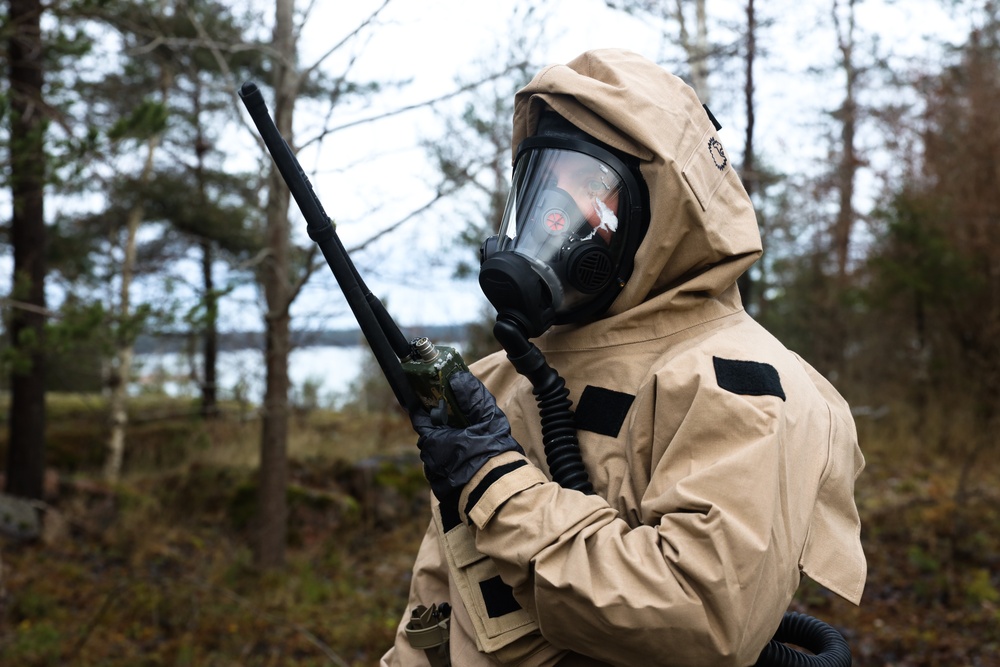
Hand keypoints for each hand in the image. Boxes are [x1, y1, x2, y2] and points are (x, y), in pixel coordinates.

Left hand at [411, 371, 523, 499]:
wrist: (499, 490)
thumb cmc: (492, 453)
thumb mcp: (486, 418)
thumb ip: (472, 396)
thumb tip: (458, 378)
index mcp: (434, 439)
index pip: (420, 419)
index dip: (426, 409)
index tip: (434, 403)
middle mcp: (430, 458)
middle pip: (429, 437)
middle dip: (439, 429)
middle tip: (456, 422)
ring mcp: (436, 476)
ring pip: (436, 456)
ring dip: (446, 448)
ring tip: (466, 443)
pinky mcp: (444, 490)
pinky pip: (443, 471)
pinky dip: (451, 464)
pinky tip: (468, 462)